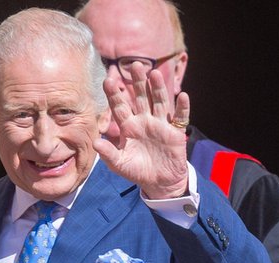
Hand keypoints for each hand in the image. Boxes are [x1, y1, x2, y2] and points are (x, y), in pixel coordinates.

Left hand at [94, 64, 189, 198]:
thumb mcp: (120, 164)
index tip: (108, 81)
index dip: (114, 94)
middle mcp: (144, 121)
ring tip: (155, 74)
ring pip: (159, 102)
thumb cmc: (137, 171)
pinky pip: (179, 118)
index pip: (120, 106)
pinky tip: (182, 96)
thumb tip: (95, 143)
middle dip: (138, 82)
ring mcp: (160, 125)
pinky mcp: (175, 132)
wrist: (159, 182)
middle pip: (141, 97)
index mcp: (128, 126)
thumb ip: (108, 154)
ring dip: (158, 88)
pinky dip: (182, 108)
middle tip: (135, 65)